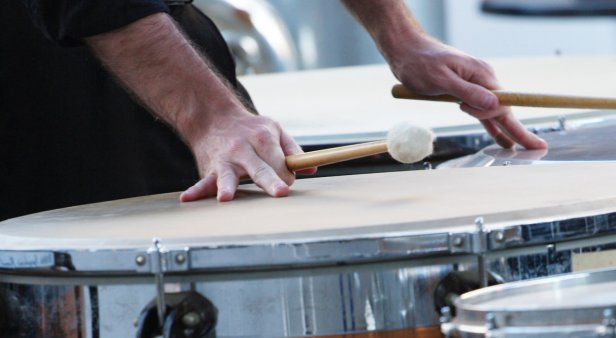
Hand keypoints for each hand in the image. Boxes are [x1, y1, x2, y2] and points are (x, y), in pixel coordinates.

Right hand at [180, 109, 316, 201]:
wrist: (212, 117)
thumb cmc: (249, 128)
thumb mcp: (274, 129)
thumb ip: (293, 149)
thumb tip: (311, 168)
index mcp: (263, 138)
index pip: (280, 162)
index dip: (286, 175)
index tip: (286, 182)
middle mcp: (243, 149)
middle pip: (260, 168)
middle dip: (271, 180)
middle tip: (281, 192)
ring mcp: (225, 160)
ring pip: (228, 176)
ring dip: (227, 186)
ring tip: (226, 197)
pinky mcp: (210, 169)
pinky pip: (203, 182)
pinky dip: (195, 191)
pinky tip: (186, 199)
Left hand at [389, 36, 546, 149]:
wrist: (407, 51)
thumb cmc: (420, 63)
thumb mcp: (442, 80)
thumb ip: (468, 93)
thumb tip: (495, 106)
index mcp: (481, 74)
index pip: (502, 103)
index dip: (513, 123)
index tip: (527, 140)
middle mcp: (483, 79)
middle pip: (503, 109)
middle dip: (518, 130)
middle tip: (538, 148)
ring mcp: (474, 85)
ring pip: (494, 112)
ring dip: (506, 130)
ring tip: (521, 148)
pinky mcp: (464, 92)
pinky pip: (482, 112)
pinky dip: (491, 125)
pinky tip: (500, 138)